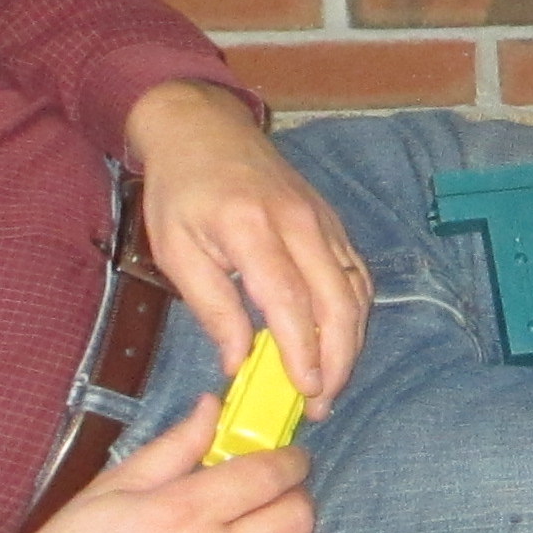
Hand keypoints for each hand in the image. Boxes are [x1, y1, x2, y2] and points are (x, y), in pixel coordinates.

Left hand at [124, 79, 370, 406]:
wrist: (204, 129)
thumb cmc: (182, 191)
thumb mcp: (176, 250)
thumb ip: (211, 307)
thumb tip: (237, 362)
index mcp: (252, 229)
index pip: (290, 300)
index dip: (302, 351)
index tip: (306, 392)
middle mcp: (299, 223)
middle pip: (336, 301)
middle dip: (337, 359)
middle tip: (321, 403)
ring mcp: (323, 220)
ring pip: (355, 291)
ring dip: (350, 343)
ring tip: (330, 383)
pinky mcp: (332, 221)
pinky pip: (356, 273)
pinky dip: (355, 313)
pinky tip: (341, 341)